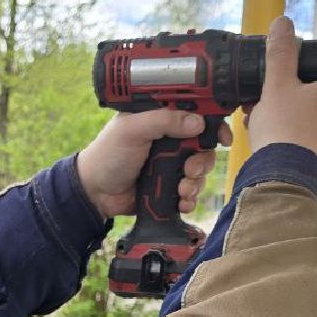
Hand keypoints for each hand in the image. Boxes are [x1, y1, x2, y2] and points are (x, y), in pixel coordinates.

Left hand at [77, 109, 232, 219]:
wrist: (94, 192)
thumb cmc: (107, 154)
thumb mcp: (132, 129)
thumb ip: (163, 120)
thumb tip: (197, 122)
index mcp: (162, 119)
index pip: (196, 115)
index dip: (213, 124)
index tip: (222, 137)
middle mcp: (171, 140)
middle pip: (204, 146)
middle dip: (203, 160)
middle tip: (190, 169)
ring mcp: (171, 165)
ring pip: (201, 171)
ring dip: (196, 182)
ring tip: (181, 189)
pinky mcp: (170, 187)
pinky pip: (191, 192)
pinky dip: (190, 199)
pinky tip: (180, 202)